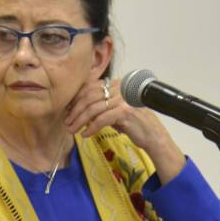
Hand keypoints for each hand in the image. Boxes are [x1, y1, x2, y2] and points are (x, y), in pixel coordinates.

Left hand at [64, 76, 185, 180]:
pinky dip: (91, 128)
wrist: (153, 135)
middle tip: (67, 122)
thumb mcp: (114, 110)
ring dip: (79, 121)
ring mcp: (123, 99)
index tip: (67, 110)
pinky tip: (86, 134)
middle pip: (89, 97)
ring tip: (72, 130)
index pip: (90, 87)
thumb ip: (99, 106)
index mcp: (116, 84)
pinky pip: (101, 119)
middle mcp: (120, 88)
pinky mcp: (125, 112)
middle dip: (75, 111)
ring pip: (93, 108)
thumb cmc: (132, 123)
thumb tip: (75, 108)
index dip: (76, 99)